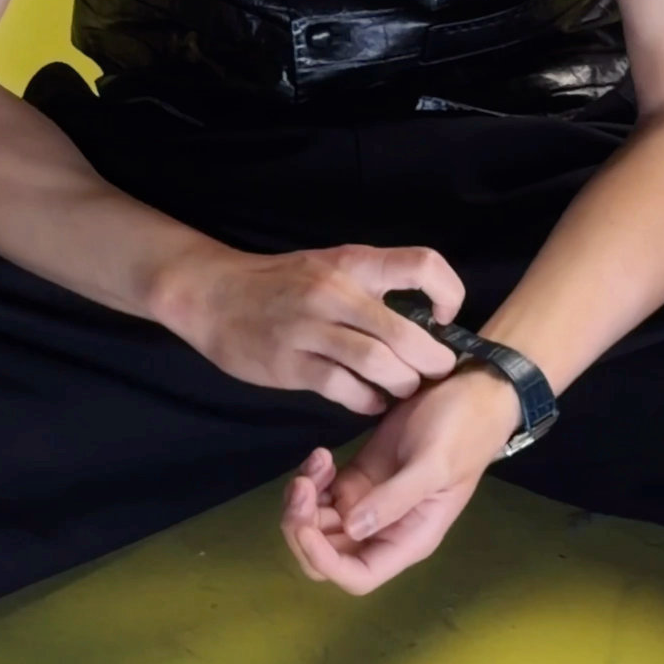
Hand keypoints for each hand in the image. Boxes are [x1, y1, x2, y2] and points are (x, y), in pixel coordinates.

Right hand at [155, 237, 464, 414]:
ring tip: (404, 390)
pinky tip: (371, 401)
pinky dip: (368, 401)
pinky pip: (344, 390)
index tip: (444, 317)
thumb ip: (372, 286)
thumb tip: (425, 319)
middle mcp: (336, 291)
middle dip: (433, 361)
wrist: (214, 294)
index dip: (449, 293)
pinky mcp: (291, 364)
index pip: (422, 264)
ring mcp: (311, 329)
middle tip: (438, 373)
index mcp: (353, 262)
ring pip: (379, 364)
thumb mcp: (329, 265)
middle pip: (405, 332)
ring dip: (402, 385)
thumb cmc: (281, 282)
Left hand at [280, 367, 516, 594]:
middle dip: (303, 528)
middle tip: (302, 486)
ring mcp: (368, 503)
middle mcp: (383, 530)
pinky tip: (322, 454)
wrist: (472, 391)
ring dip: (304, 500)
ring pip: (318, 524)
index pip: (356, 576)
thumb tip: (352, 528)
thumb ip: (396, 498)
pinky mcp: (358, 476)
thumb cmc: (462, 429)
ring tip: (318, 460)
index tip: (306, 524)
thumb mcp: (434, 463)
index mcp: (407, 539)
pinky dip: (313, 479)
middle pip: (326, 554)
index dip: (324, 561)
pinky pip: (322, 494)